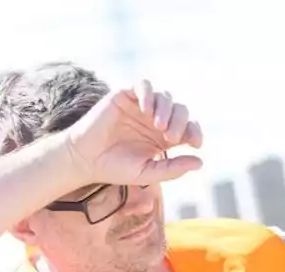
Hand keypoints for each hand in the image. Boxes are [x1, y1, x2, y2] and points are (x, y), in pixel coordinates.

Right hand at [63, 79, 203, 186]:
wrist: (85, 159)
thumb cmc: (114, 168)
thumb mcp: (147, 173)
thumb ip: (173, 169)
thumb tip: (200, 162)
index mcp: (163, 137)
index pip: (188, 128)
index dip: (195, 133)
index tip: (195, 144)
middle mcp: (155, 119)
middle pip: (181, 111)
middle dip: (181, 123)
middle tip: (171, 137)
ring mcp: (141, 106)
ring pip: (165, 97)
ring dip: (166, 110)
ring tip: (159, 126)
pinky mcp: (125, 96)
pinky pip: (143, 86)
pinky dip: (149, 94)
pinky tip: (146, 110)